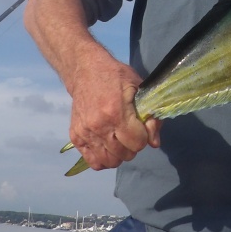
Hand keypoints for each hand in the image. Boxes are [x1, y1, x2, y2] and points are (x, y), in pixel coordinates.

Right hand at [24, 0, 160, 171]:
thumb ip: (151, 116)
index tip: (142, 127)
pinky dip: (104, 159)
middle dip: (133, 146)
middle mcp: (99, 126)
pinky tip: (108, 147)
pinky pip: (93, 161)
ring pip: (109, 161)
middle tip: (132, 133)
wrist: (85, 70)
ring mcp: (85, 133)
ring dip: (120, 154)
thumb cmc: (115, 76)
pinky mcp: (76, 137)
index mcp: (116, 112)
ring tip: (120, 141)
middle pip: (124, 154)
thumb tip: (155, 143)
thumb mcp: (140, 88)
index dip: (145, 136)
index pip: (137, 142)